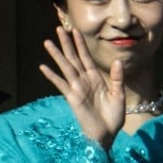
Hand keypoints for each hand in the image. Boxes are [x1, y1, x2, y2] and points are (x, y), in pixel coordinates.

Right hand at [39, 26, 124, 149]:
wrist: (107, 134)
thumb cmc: (114, 117)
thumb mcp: (119, 95)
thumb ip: (118, 78)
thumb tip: (118, 61)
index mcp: (96, 78)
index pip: (86, 57)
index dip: (80, 44)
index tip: (75, 30)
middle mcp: (84, 80)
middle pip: (73, 58)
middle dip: (66, 44)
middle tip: (59, 28)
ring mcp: (77, 89)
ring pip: (65, 67)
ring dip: (57, 55)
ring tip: (48, 42)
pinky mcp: (72, 98)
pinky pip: (61, 84)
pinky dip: (52, 76)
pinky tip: (43, 67)